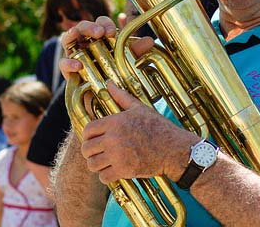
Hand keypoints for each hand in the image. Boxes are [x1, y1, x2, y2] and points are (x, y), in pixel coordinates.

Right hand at [59, 16, 153, 79]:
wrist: (105, 98)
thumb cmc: (116, 74)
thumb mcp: (128, 61)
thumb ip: (136, 51)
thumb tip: (150, 40)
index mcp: (100, 37)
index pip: (100, 23)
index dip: (105, 23)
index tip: (112, 32)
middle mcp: (85, 42)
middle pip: (82, 26)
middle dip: (90, 26)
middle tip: (99, 32)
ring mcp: (74, 54)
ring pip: (68, 39)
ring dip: (74, 35)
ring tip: (78, 37)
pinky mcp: (67, 71)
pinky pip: (63, 64)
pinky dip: (69, 63)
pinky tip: (77, 65)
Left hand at [80, 81, 198, 184]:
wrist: (173, 148)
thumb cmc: (157, 127)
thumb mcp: (139, 108)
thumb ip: (121, 96)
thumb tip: (109, 83)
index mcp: (115, 122)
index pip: (87, 130)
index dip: (88, 135)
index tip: (95, 138)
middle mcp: (113, 139)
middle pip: (86, 148)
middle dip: (91, 151)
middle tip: (99, 151)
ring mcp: (118, 156)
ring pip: (92, 164)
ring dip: (97, 164)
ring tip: (105, 161)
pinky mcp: (124, 171)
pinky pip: (103, 177)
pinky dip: (106, 176)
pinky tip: (113, 170)